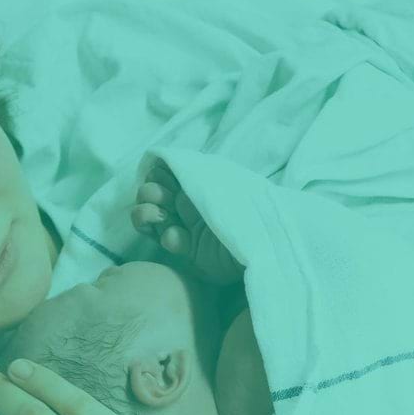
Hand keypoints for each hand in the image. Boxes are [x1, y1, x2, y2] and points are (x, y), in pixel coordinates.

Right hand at [131, 162, 242, 285]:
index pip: (165, 176)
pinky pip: (168, 241)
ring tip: (159, 215)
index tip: (159, 171)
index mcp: (196, 187)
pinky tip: (175, 237)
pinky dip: (169, 238)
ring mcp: (184, 229)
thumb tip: (174, 162)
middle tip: (157, 194)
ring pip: (149, 218)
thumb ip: (201, 175)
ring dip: (146, 214)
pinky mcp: (189, 252)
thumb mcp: (228, 184)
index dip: (157, 174)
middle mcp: (186, 206)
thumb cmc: (250, 210)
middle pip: (152, 196)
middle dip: (149, 192)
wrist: (267, 245)